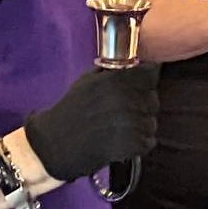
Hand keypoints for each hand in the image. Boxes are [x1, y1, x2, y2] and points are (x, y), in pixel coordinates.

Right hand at [22, 64, 160, 183]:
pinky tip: (122, 143)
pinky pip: (148, 141)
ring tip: (121, 130)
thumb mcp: (87, 81)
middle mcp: (125, 98)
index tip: (139, 86)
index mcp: (115, 80)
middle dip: (143, 105)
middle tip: (125, 113)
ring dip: (141, 127)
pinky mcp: (132, 144)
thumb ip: (111, 71)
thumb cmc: (70, 111)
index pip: (150, 74)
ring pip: (151, 122)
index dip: (146, 80)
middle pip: (152, 99)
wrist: (54, 144)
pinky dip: (139, 144)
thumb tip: (133, 64)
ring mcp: (130, 122)